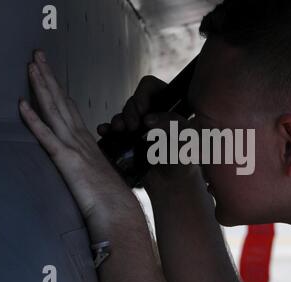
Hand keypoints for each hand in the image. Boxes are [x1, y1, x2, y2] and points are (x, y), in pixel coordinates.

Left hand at [19, 51, 139, 230]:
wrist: (118, 211)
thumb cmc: (110, 196)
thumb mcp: (99, 172)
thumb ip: (90, 160)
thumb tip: (84, 158)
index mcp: (86, 141)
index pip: (69, 109)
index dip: (57, 89)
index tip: (50, 74)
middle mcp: (80, 139)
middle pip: (61, 102)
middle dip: (48, 77)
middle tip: (37, 55)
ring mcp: (74, 147)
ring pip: (55, 111)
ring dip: (41, 87)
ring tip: (31, 66)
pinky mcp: (67, 160)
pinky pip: (47, 137)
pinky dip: (33, 120)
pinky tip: (21, 105)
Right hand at [97, 76, 202, 192]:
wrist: (171, 185)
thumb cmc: (183, 162)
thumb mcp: (186, 140)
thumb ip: (173, 125)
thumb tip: (148, 120)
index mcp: (168, 108)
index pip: (151, 88)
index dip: (143, 95)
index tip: (143, 111)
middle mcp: (151, 115)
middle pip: (133, 101)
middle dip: (129, 111)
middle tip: (132, 127)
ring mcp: (138, 128)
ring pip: (122, 115)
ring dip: (118, 120)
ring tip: (119, 130)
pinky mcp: (127, 141)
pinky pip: (113, 131)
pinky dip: (107, 130)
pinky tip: (104, 131)